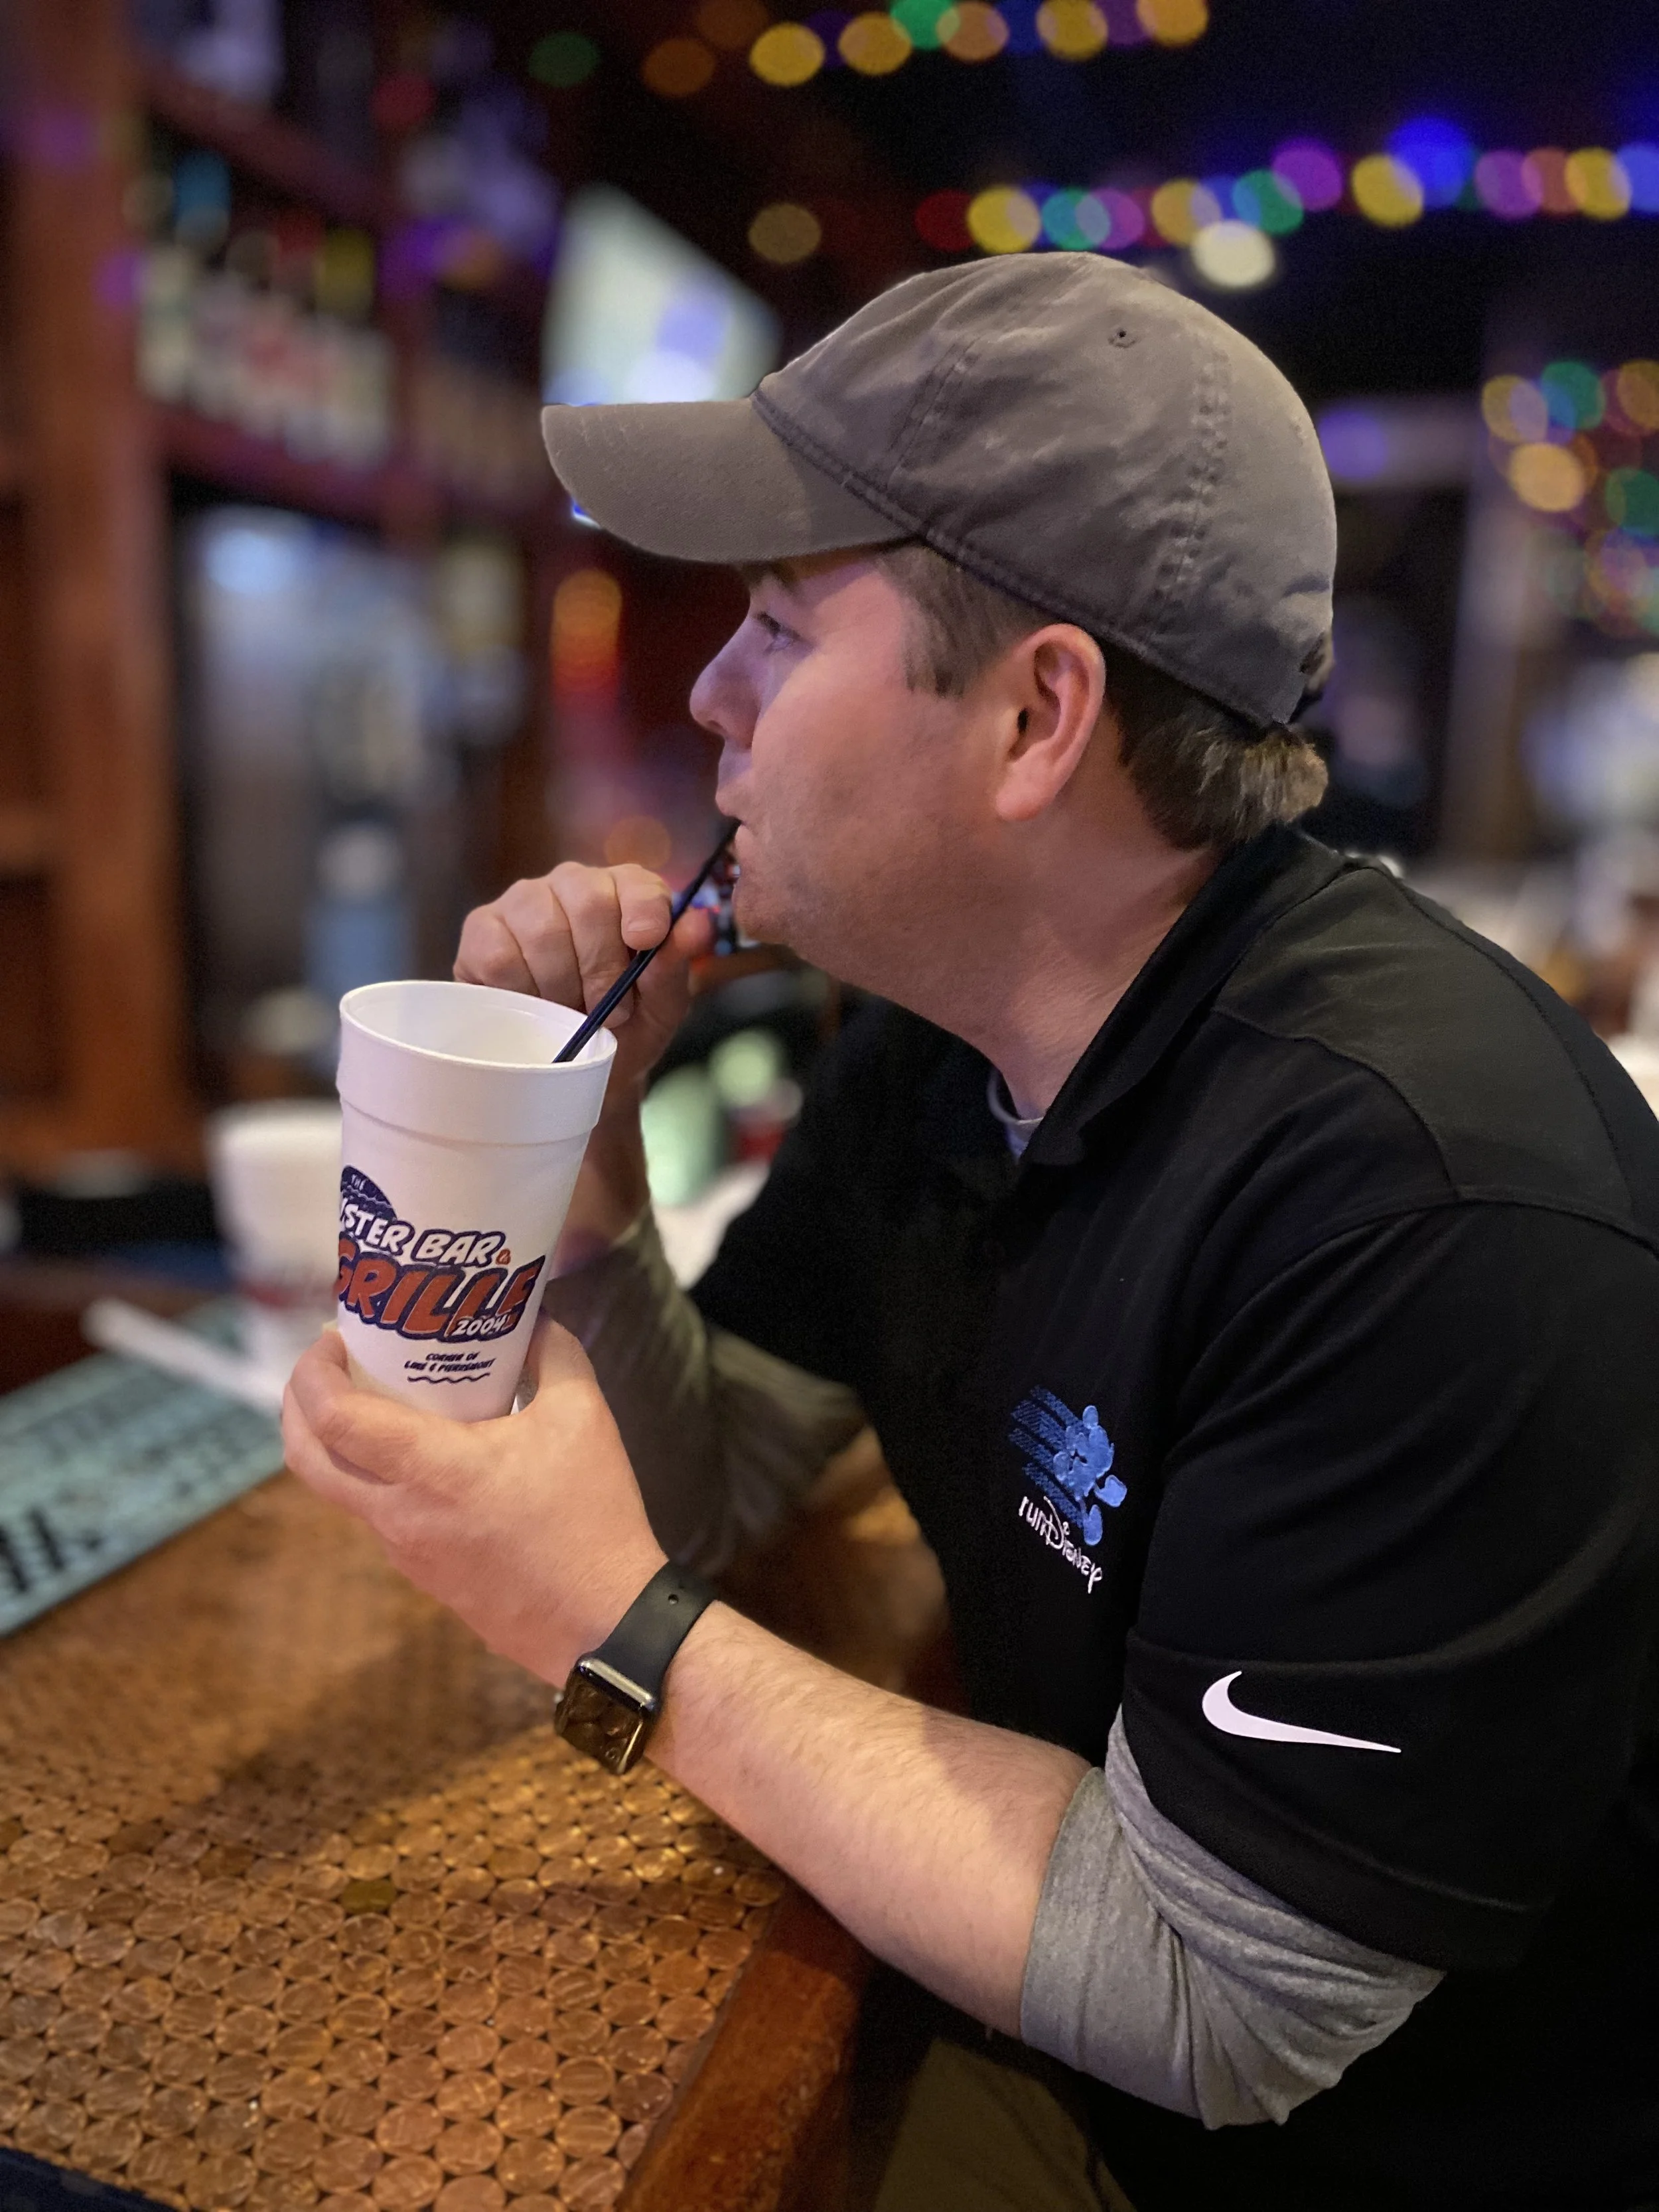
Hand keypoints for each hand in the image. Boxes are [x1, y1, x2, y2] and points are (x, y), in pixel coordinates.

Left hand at [281, 1323, 667, 1685]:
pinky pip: (377, 1516)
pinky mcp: (423, 1576)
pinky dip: (375, 1476)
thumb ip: (553, 1354)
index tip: (330, 1337)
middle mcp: (400, 1515)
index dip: (312, 1372)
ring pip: (339, 1490)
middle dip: (297, 1404)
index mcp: (432, 1471)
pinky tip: (421, 1457)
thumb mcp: (583, 1416)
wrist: (604, 1622)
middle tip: (324, 1366)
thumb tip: (534, 1318)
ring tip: (375, 1402)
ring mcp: (406, 1552)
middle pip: (306, 1458)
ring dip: (336, 1442)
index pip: (333, 1419)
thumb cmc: (592, 1515)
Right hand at [454, 862, 712, 1106]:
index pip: (638, 883)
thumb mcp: (662, 1008)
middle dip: (602, 968)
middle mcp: (574, 885)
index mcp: (627, 893)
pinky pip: (499, 953)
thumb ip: (676, 967)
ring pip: (542, 929)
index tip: (643, 943)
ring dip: (562, 985)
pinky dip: (520, 989)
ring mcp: (525, 902)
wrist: (573, 1066)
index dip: (643, 910)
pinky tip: (531, 1004)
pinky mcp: (483, 929)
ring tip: (569, 1012)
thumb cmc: (626, 1029)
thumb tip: (698, 926)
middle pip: (589, 903)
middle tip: (606, 1010)